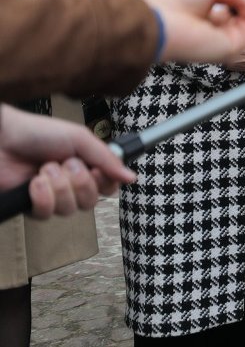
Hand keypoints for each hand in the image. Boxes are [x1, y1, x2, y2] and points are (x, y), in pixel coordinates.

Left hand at [0, 104, 135, 218]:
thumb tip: (131, 177)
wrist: (3, 139)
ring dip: (58, 186)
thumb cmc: (38, 133)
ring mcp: (52, 196)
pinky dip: (41, 196)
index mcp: (86, 166)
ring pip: (69, 209)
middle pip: (90, 202)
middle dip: (79, 182)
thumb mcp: (80, 138)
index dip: (105, 182)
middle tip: (68, 164)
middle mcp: (71, 184)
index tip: (96, 169)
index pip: (108, 187)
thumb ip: (107, 159)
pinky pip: (46, 213)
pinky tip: (34, 181)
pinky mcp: (32, 206)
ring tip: (45, 169)